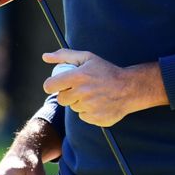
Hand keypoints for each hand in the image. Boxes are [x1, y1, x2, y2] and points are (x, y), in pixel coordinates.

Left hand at [41, 49, 167, 126]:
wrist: (129, 88)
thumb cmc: (106, 71)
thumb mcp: (87, 58)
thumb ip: (64, 56)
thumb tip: (45, 57)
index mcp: (78, 76)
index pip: (50, 85)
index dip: (51, 85)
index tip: (56, 85)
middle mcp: (82, 92)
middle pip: (61, 99)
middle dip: (67, 94)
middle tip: (80, 88)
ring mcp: (89, 107)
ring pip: (73, 107)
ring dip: (79, 102)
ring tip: (93, 94)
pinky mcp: (96, 118)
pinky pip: (84, 116)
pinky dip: (89, 111)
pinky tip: (99, 103)